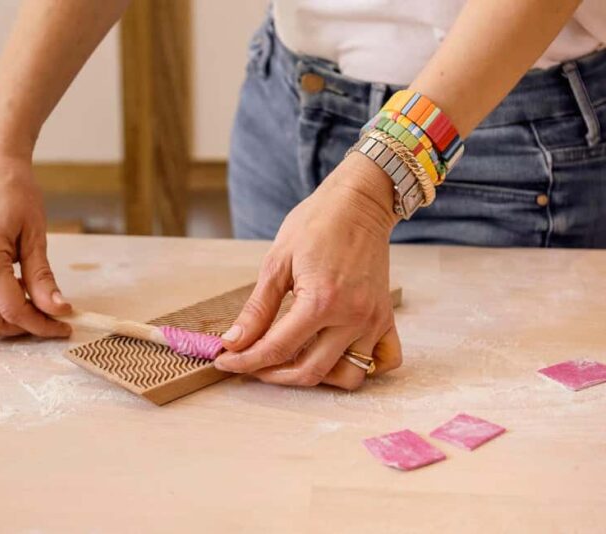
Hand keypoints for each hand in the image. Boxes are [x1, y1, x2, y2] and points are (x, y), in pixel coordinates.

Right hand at [0, 140, 71, 337]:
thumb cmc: (14, 190)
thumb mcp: (35, 234)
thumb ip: (43, 277)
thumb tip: (58, 309)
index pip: (14, 311)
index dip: (43, 324)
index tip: (65, 325)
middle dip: (24, 329)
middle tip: (51, 319)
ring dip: (4, 323)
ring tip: (31, 304)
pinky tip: (11, 295)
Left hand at [215, 153, 402, 389]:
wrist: (359, 202)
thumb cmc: (317, 223)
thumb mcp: (277, 262)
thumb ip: (257, 308)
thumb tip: (234, 342)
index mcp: (321, 301)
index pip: (277, 349)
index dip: (245, 361)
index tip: (225, 362)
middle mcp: (352, 317)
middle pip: (309, 371)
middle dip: (273, 375)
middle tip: (251, 364)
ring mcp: (373, 320)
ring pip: (347, 376)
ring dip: (316, 377)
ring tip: (291, 360)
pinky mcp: (386, 318)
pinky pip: (385, 361)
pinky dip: (363, 367)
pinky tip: (336, 356)